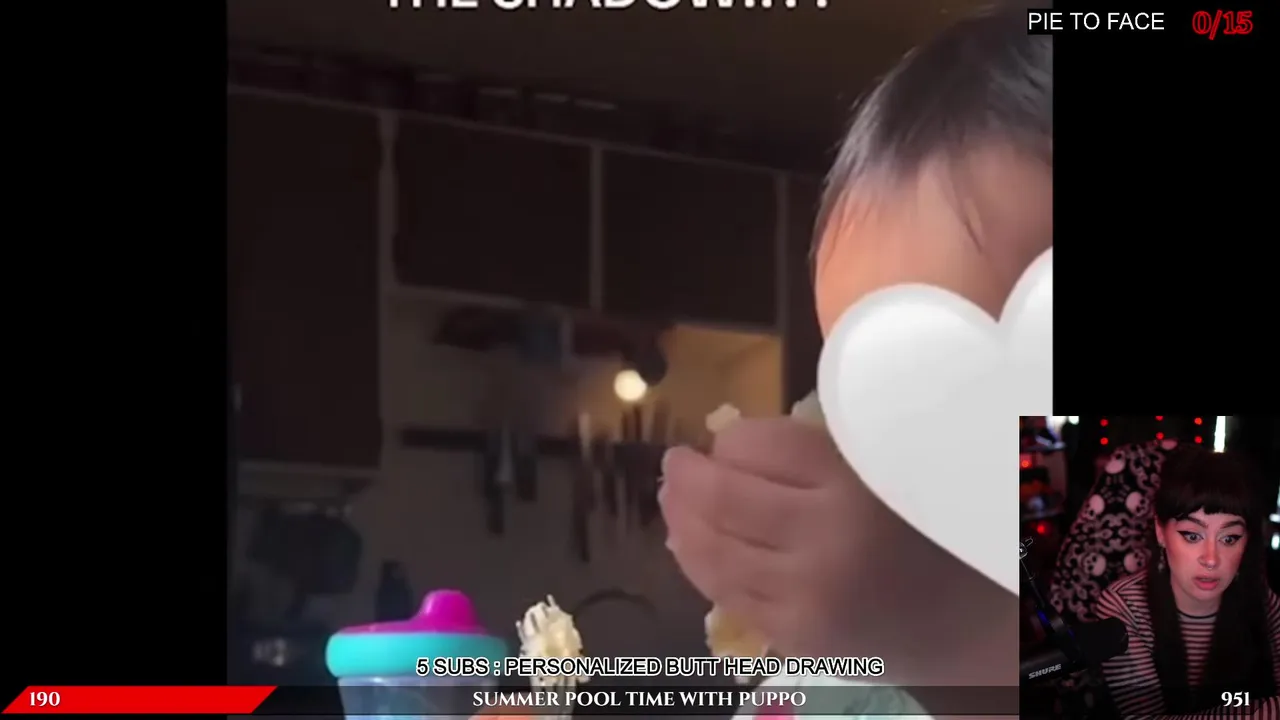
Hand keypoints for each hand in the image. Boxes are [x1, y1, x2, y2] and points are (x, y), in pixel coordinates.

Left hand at [659, 417, 1015, 683]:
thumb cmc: (914, 532)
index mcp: (851, 484)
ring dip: (680, 518)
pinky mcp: (792, 634)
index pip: (758, 445)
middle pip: (722, 498)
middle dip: (687, 475)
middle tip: (676, 462)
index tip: (721, 439)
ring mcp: (803, 595)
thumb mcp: (875, 471)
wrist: (958, 621)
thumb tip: (726, 443)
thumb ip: (811, 453)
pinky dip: (697, 561)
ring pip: (712, 549)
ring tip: (671, 497)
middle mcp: (824, 541)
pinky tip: (688, 542)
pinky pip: (725, 592)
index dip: (728, 439)